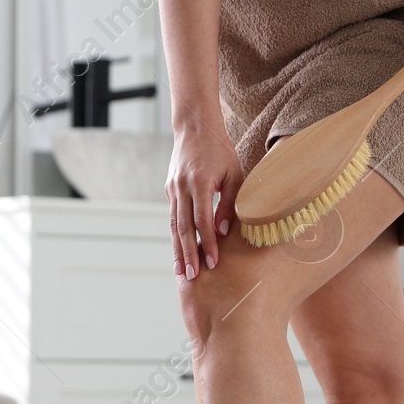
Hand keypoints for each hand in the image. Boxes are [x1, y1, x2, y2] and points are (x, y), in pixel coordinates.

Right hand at [166, 116, 241, 278]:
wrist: (194, 127)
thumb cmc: (220, 150)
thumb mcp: (234, 174)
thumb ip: (230, 203)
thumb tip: (223, 231)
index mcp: (199, 182)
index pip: (202, 220)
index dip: (207, 243)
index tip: (213, 262)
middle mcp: (182, 187)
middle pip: (183, 227)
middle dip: (188, 253)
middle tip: (192, 276)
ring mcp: (172, 189)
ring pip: (173, 225)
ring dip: (177, 250)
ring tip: (181, 271)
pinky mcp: (169, 190)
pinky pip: (172, 218)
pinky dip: (175, 236)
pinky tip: (179, 252)